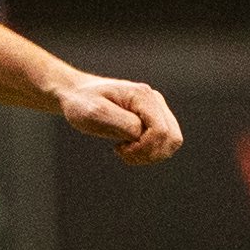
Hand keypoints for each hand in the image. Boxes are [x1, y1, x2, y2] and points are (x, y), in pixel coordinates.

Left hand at [53, 74, 183, 165]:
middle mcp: (155, 99)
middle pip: (172, 138)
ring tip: (126, 151)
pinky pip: (164, 141)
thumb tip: (141, 134)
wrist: (77, 95)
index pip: (161, 131)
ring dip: (151, 154)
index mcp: (143, 96)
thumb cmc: (82, 103)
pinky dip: (150, 152)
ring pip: (172, 141)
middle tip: (124, 153)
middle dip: (150, 153)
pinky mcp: (153, 117)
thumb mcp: (96, 114)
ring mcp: (157, 108)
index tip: (120, 148)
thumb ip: (123, 123)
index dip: (144, 148)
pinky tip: (129, 148)